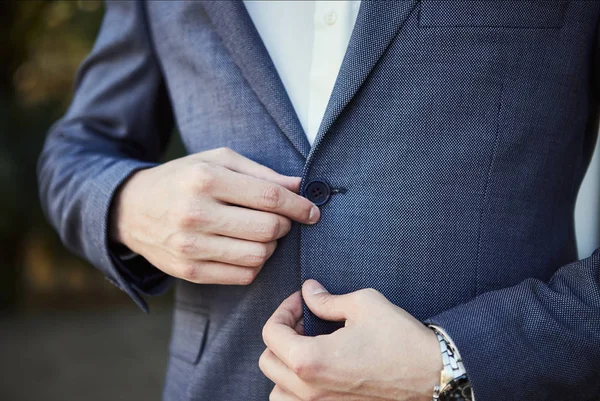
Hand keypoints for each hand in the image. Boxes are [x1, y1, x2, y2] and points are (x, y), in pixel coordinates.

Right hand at [109, 147, 319, 284]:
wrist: (131, 209)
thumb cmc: (182, 179)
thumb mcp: (216, 160)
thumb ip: (260, 173)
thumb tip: (300, 186)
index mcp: (205, 179)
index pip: (269, 197)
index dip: (299, 206)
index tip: (311, 210)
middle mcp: (196, 213)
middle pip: (268, 229)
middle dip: (285, 225)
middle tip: (281, 220)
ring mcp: (191, 247)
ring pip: (259, 256)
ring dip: (270, 246)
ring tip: (259, 233)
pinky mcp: (189, 271)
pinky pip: (243, 276)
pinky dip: (254, 264)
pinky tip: (245, 248)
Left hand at [259, 280, 441, 400]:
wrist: (434, 374)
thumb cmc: (400, 338)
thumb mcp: (363, 305)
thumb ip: (327, 300)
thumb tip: (307, 291)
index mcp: (310, 361)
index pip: (271, 333)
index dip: (284, 310)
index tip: (302, 301)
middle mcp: (309, 391)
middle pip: (267, 361)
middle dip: (281, 335)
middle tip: (304, 320)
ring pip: (277, 391)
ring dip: (283, 367)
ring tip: (305, 349)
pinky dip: (295, 390)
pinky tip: (316, 372)